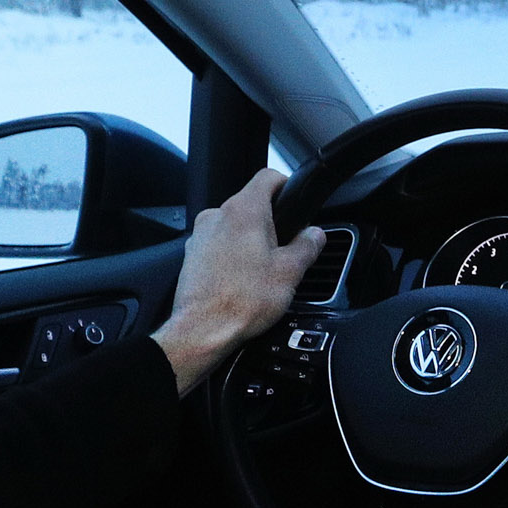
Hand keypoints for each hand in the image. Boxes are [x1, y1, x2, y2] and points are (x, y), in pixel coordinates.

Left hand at [152, 168, 327, 395]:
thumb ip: (307, 246)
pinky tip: (242, 281)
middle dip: (271, 222)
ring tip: (263, 271)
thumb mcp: (290, 272)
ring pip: (234, 226)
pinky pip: (218, 246)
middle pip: (251, 204)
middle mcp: (218, 216)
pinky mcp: (192, 256)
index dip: (286, 185)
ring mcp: (201, 235)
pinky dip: (232, 256)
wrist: (203, 330)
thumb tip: (315, 235)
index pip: (268, 177)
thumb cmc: (241, 301)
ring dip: (249, 241)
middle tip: (286, 249)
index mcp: (244, 211)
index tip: (294, 200)